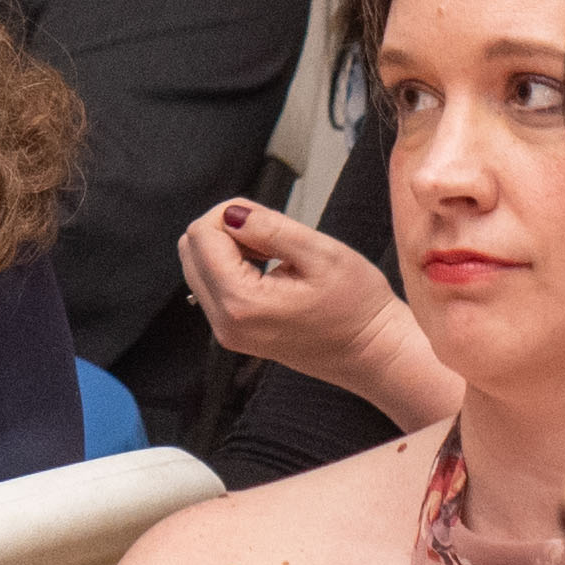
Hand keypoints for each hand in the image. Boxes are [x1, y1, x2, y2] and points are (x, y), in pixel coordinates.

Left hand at [180, 193, 415, 394]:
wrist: (373, 351)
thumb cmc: (357, 308)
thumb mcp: (321, 253)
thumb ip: (270, 228)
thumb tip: (231, 213)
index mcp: (242, 303)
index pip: (201, 235)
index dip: (230, 214)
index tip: (265, 220)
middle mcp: (226, 323)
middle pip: (192, 249)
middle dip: (225, 230)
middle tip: (270, 235)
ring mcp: (228, 332)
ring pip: (198, 266)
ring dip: (228, 248)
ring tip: (272, 254)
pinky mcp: (235, 332)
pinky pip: (213, 286)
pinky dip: (232, 267)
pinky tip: (268, 270)